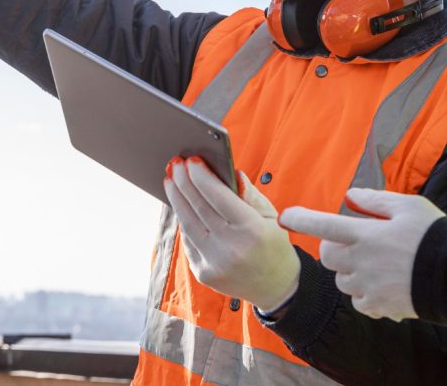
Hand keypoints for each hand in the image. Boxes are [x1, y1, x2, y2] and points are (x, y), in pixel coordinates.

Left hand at [164, 157, 299, 311]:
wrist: (275, 287)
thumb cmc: (273, 244)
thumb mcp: (271, 216)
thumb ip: (250, 194)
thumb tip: (230, 172)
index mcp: (252, 231)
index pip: (219, 197)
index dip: (202, 177)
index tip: (192, 161)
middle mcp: (231, 248)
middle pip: (199, 208)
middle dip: (184, 183)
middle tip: (175, 164)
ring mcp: (215, 263)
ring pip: (188, 224)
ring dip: (176, 199)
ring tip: (171, 181)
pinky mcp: (203, 273)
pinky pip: (188, 240)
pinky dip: (183, 220)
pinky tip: (180, 204)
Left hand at [280, 188, 443, 321]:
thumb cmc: (434, 235)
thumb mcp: (408, 205)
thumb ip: (375, 200)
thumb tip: (350, 197)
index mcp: (366, 233)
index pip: (323, 224)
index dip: (301, 219)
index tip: (285, 216)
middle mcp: (362, 261)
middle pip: (328, 255)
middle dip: (334, 247)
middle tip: (354, 242)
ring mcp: (369, 286)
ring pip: (342, 280)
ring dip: (350, 271)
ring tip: (375, 264)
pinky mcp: (380, 306)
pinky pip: (359, 301)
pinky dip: (364, 293)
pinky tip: (382, 284)